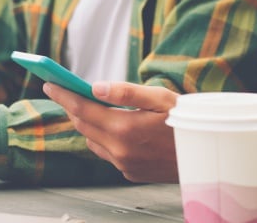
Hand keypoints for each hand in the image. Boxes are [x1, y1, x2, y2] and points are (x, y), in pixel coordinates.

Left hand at [44, 82, 178, 182]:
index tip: (49, 84)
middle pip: (83, 125)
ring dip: (86, 123)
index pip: (82, 109)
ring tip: (85, 105)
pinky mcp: (130, 173)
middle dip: (72, 106)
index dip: (63, 95)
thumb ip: (126, 92)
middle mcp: (121, 151)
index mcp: (126, 128)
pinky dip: (102, 137)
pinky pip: (106, 153)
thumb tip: (96, 87)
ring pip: (92, 141)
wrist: (208, 154)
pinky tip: (110, 126)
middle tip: (63, 90)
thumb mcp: (161, 97)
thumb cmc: (187, 121)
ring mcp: (124, 165)